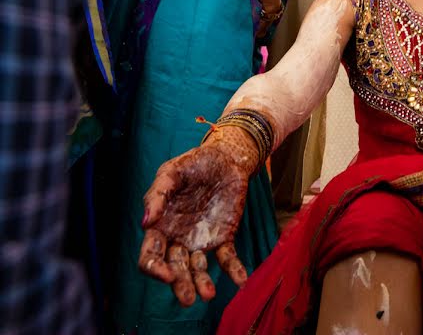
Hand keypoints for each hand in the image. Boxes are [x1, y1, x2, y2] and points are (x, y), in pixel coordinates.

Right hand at [139, 130, 257, 305]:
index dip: (155, 269)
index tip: (167, 274)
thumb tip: (146, 222)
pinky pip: (227, 257)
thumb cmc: (193, 164)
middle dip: (180, 284)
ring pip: (199, 268)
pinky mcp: (224, 237)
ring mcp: (201, 240)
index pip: (150, 257)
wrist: (225, 158)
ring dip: (202, 283)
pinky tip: (241, 280)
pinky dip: (234, 270)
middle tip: (189, 299)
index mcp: (160, 227)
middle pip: (175, 269)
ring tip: (209, 295)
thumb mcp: (171, 172)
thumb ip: (157, 195)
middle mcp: (178, 239)